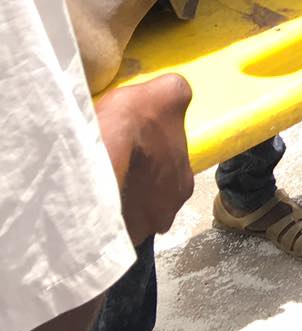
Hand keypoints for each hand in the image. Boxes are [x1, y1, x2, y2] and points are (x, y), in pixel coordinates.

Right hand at [95, 74, 194, 244]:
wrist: (102, 150)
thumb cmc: (137, 121)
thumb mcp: (166, 92)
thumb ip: (175, 96)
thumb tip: (176, 97)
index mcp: (183, 183)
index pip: (169, 177)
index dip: (153, 166)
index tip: (134, 156)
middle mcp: (166, 213)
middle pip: (149, 201)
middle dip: (137, 189)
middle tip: (116, 171)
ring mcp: (138, 229)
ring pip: (127, 217)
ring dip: (118, 204)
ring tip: (100, 187)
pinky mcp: (110, 237)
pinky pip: (106, 229)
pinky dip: (100, 218)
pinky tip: (89, 202)